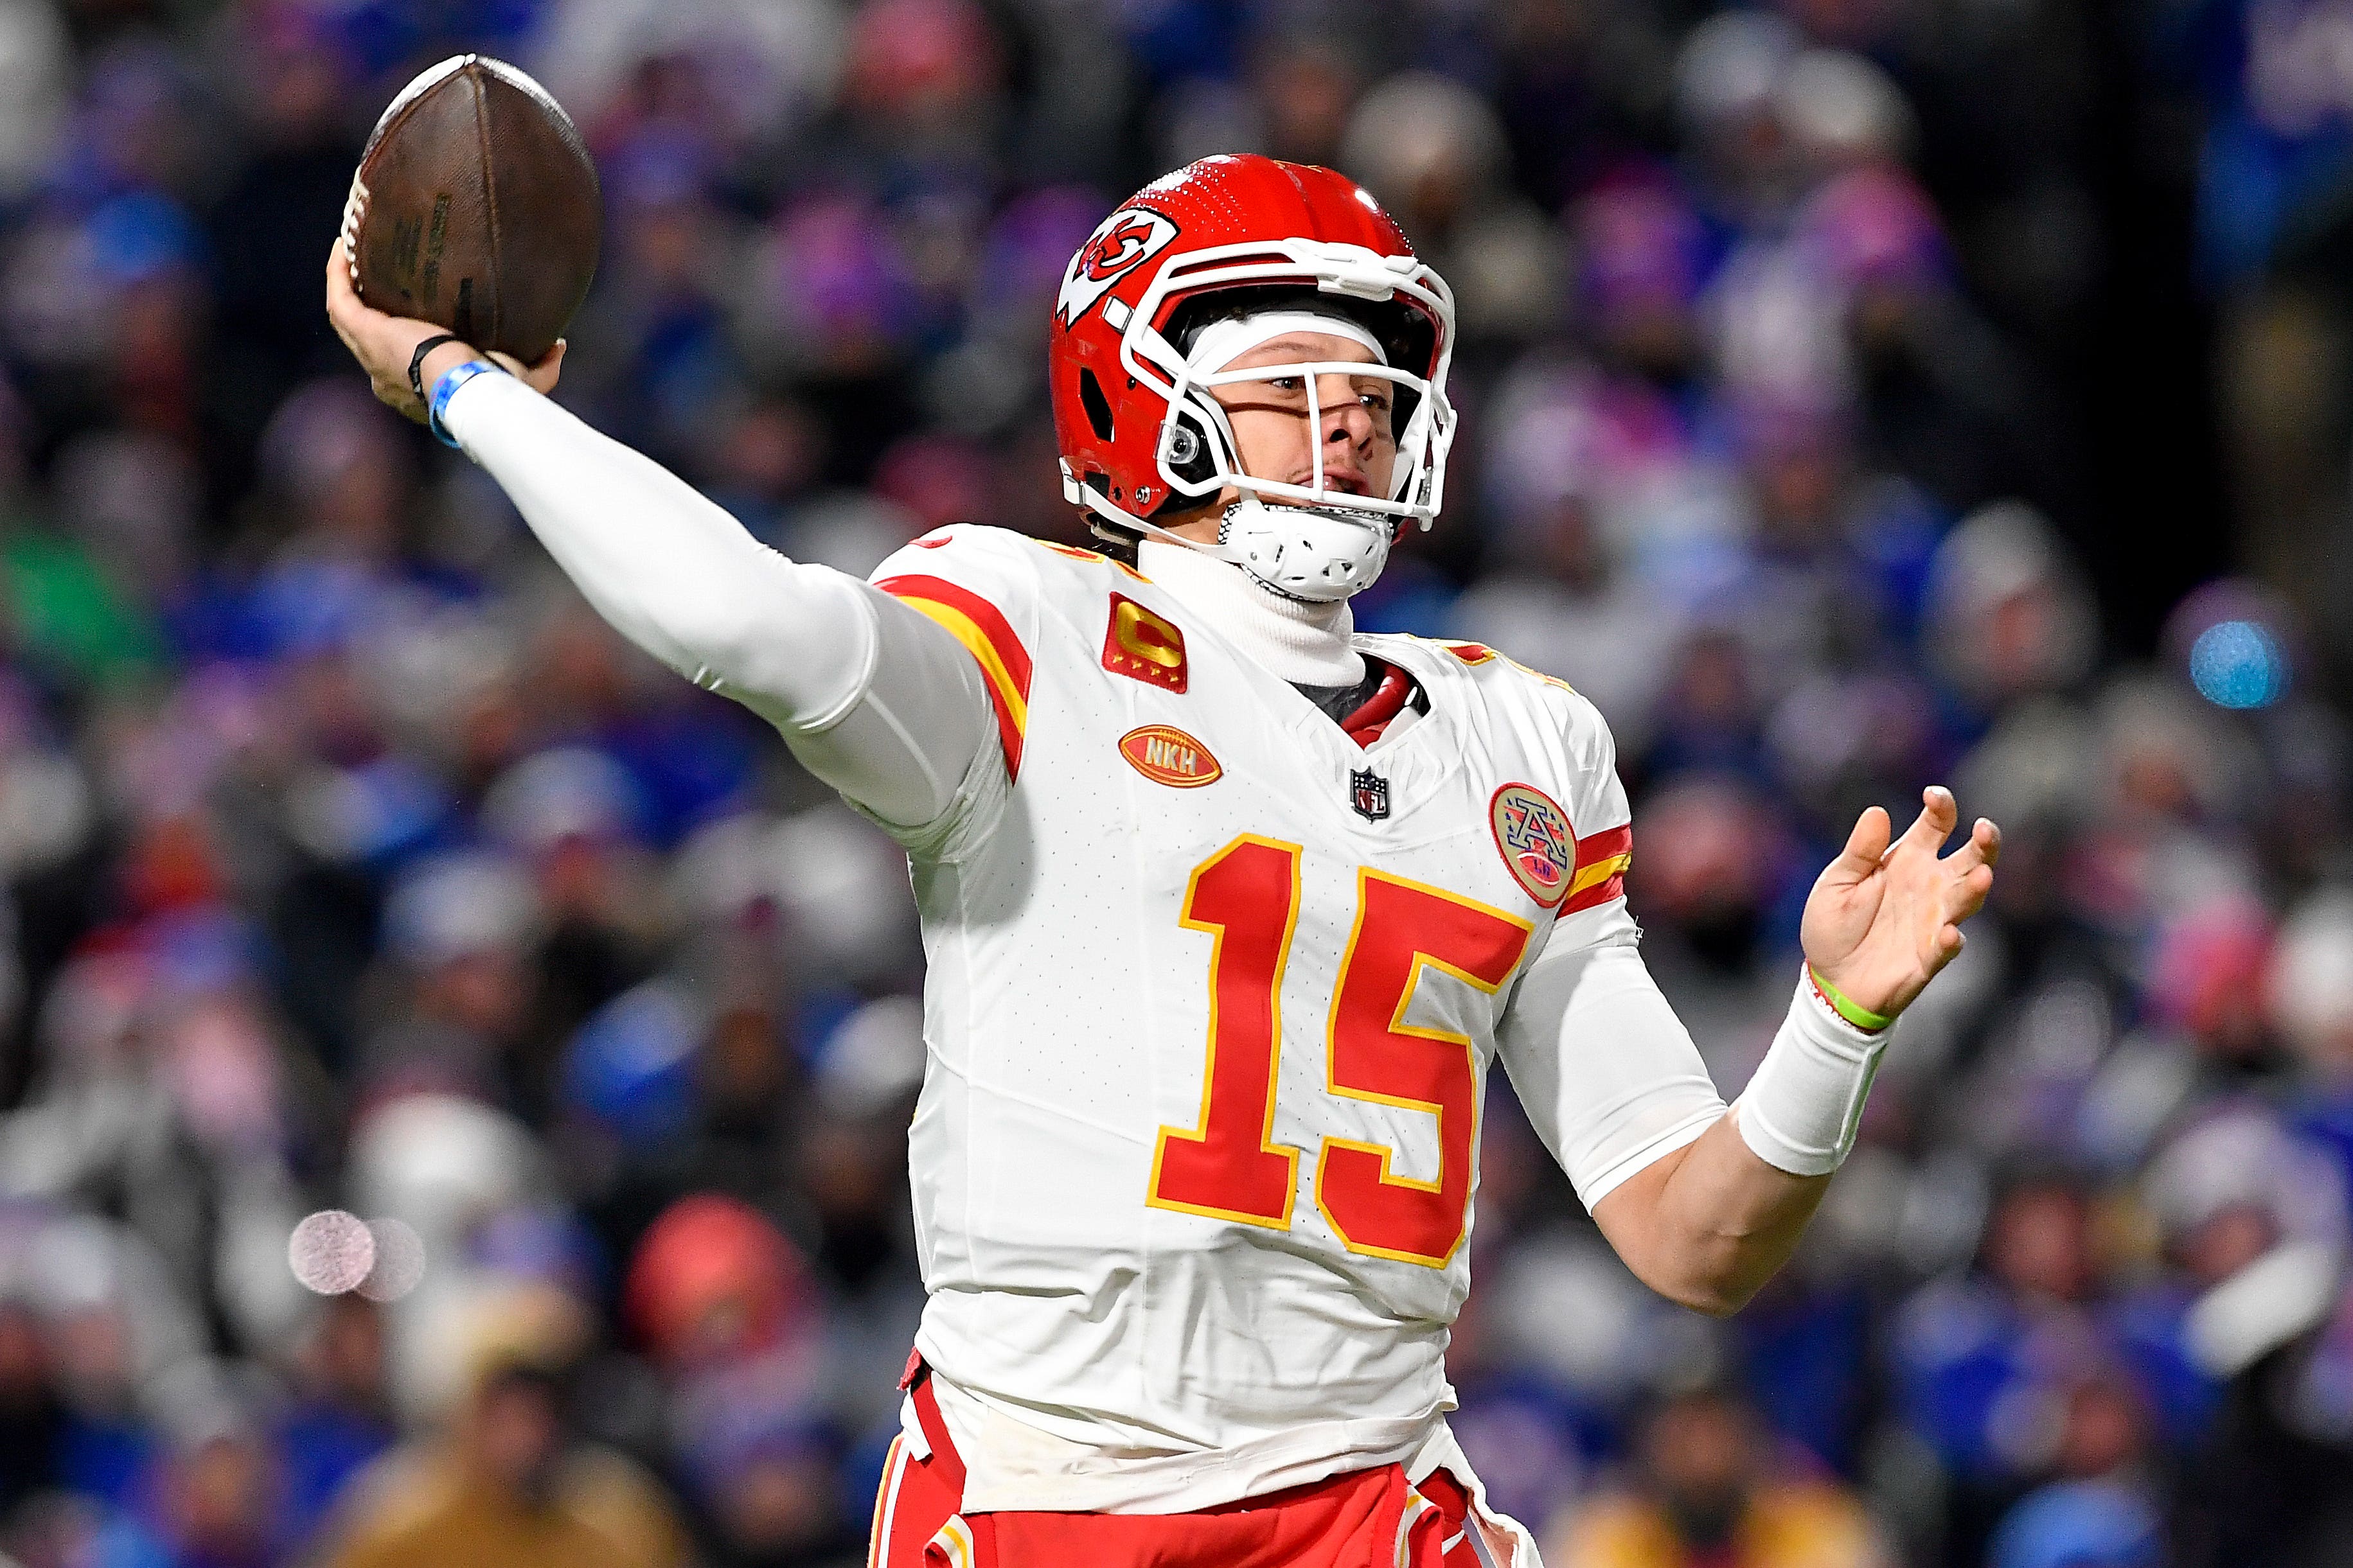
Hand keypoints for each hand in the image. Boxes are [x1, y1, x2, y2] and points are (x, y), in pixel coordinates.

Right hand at [324, 238, 562, 422]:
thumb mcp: (522, 379)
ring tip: (354, 250)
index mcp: (420, 388)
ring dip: (349, 283)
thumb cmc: (491, 390)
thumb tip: (559, 344)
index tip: (420, 309)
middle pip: (371, 336)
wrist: (465, 388)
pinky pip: (340, 298)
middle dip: (372, 305)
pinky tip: (345, 245)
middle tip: (379, 270)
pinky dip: (340, 272)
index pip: (407, 360)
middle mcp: (387, 374)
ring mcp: (370, 354)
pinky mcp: (363, 332)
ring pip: (349, 316)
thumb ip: (542, 365)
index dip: (408, 335)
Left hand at [1802, 786, 1999, 1020]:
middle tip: (1985, 829)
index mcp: (1908, 859)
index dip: (1943, 808)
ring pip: (1967, 898)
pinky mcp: (1931, 955)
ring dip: (1976, 887)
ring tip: (1981, 876)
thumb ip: (1860, 852)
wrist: (1830, 980)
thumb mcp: (1837, 883)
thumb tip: (1877, 812)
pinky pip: (1948, 946)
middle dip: (1984, 843)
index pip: (1936, 826)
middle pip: (1970, 858)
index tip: (1935, 796)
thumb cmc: (1834, 925)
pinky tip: (1948, 933)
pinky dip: (1951, 940)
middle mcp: (1931, 885)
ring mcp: (1935, 920)